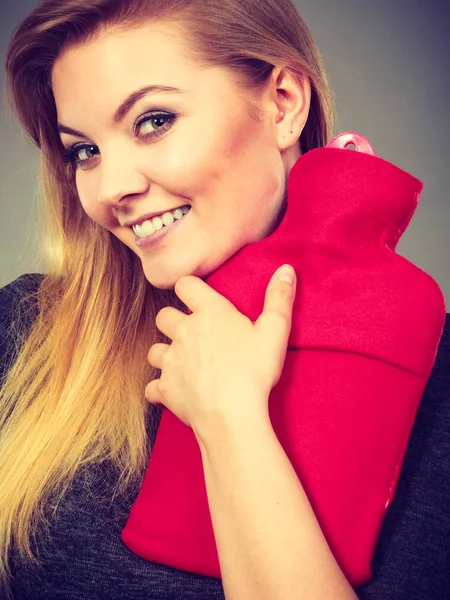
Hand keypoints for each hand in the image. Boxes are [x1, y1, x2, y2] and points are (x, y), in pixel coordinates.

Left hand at [145, 265, 296, 433]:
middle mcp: (184, 332)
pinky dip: (160, 389)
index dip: (189, 288)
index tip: (197, 297)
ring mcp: (170, 361)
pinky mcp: (165, 388)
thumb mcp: (275, 331)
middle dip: (173, 321)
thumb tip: (286, 269)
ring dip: (165, 354)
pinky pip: (152, 386)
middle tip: (191, 332)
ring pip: (154, 350)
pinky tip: (174, 392)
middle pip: (163, 316)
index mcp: (210, 313)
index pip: (185, 284)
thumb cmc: (255, 371)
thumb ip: (279, 298)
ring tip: (182, 362)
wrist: (232, 415)